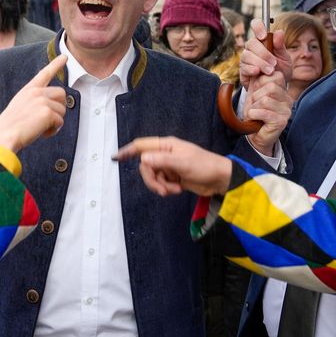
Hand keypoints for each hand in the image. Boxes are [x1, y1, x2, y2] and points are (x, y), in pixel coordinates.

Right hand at [0, 55, 67, 152]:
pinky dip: (53, 130)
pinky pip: (60, 122)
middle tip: (48, 119)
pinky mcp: (47, 112)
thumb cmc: (11, 126)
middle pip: (61, 94)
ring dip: (55, 121)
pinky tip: (42, 133)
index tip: (65, 57)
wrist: (4, 136)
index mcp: (28, 89)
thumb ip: (35, 101)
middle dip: (59, 107)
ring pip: (62, 110)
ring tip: (41, 128)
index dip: (56, 64)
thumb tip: (52, 107)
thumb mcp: (20, 106)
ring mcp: (42, 101)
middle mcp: (36, 92)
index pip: (45, 73)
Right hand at [113, 136, 231, 196]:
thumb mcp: (182, 163)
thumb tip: (143, 159)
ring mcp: (169, 166)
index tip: (115, 158)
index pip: (142, 146)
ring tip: (173, 191)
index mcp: (167, 145)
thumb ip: (161, 161)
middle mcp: (165, 154)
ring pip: (152, 176)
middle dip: (151, 180)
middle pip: (145, 166)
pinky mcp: (173, 177)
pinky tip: (177, 190)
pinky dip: (166, 189)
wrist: (220, 180)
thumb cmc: (204, 166)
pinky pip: (160, 183)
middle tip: (162, 189)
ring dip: (160, 186)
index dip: (127, 151)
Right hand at [240, 19, 291, 89]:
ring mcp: (246, 58)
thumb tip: (279, 32)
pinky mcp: (243, 70)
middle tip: (274, 63)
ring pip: (247, 55)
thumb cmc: (280, 70)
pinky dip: (252, 69)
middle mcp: (252, 47)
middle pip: (251, 43)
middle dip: (263, 53)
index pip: (256, 25)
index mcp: (263, 40)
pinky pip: (244, 67)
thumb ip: (281, 46)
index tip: (264, 36)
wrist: (276, 87)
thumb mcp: (285, 58)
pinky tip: (258, 73)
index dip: (258, 27)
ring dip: (260, 63)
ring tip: (270, 71)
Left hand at [245, 71, 291, 153]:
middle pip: (271, 87)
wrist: (255, 135)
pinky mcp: (282, 121)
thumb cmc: (254, 113)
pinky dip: (253, 115)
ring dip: (254, 107)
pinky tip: (256, 120)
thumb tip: (257, 65)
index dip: (260, 83)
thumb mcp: (254, 93)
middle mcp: (288, 99)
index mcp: (283, 90)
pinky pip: (263, 112)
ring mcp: (286, 111)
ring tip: (256, 114)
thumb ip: (257, 79)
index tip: (256, 94)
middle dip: (256, 96)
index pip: (275, 75)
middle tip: (255, 106)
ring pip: (265, 100)